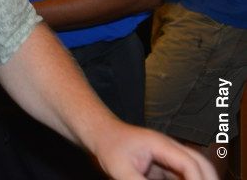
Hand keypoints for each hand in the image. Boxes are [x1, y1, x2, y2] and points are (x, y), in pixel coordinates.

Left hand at [92, 122, 217, 179]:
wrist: (102, 134)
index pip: (190, 162)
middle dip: (208, 179)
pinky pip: (182, 177)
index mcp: (161, 144)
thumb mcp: (119, 169)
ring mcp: (169, 157)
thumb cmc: (109, 146)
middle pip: (201, 164)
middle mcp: (170, 149)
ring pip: (193, 171)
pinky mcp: (165, 166)